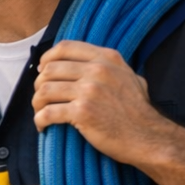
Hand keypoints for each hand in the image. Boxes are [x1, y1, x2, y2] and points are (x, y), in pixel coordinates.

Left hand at [32, 40, 175, 163]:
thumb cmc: (137, 111)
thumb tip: (83, 63)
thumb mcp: (130, 77)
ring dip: (37, 103)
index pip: (65, 47)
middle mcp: (98, 70)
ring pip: (44, 90)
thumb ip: (108, 67)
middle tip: (42, 99)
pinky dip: (39, 120)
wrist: (148, 137)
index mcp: (107, 58)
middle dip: (39, 85)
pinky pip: (47, 113)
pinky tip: (43, 126)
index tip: (42, 71)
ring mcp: (90, 91)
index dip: (47, 58)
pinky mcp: (82, 112)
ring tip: (41, 112)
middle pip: (50, 69)